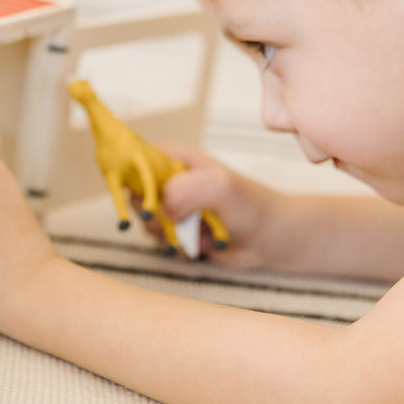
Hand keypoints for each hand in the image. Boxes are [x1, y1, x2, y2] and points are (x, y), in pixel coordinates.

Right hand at [138, 144, 289, 268]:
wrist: (272, 240)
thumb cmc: (251, 205)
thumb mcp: (219, 187)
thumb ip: (184, 190)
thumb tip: (160, 209)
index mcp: (177, 159)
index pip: (138, 157)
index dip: (132, 173)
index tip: (144, 195)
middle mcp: (172, 180)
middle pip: (135, 192)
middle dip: (149, 211)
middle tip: (172, 219)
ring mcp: (174, 206)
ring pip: (145, 219)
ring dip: (163, 232)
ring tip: (192, 233)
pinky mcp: (179, 230)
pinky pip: (159, 239)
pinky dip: (173, 246)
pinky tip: (196, 245)